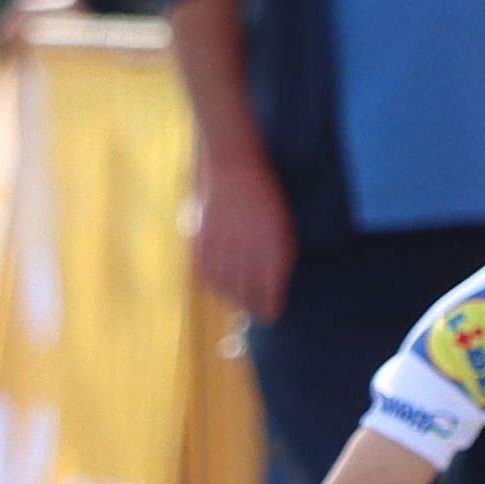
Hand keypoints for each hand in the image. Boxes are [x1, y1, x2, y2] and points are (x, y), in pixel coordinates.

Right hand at [188, 139, 291, 317]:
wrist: (233, 167)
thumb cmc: (264, 192)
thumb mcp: (281, 222)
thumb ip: (278, 251)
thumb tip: (272, 279)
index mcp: (273, 245)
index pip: (270, 286)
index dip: (270, 304)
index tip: (272, 316)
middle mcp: (248, 250)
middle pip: (247, 290)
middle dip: (251, 304)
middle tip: (255, 313)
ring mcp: (223, 247)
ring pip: (225, 285)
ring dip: (231, 297)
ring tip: (236, 301)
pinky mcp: (203, 242)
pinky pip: (205, 272)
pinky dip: (211, 283)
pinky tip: (216, 286)